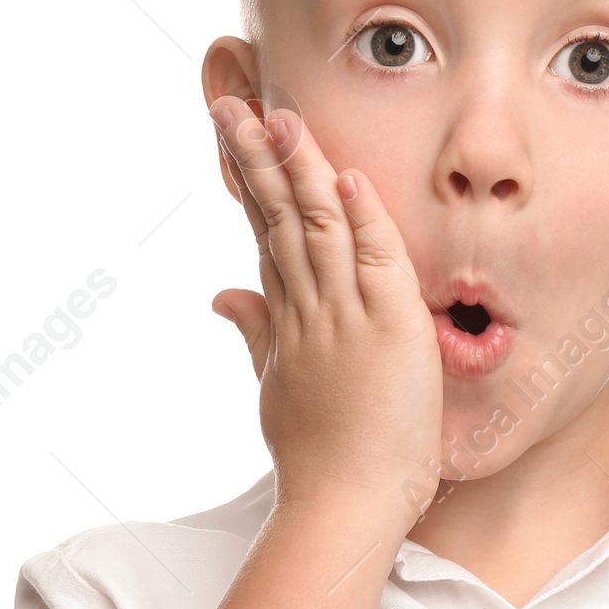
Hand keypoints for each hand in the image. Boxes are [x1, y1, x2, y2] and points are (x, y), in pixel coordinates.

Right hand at [209, 95, 443, 531]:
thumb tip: (222, 294)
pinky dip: (361, 219)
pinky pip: (373, 263)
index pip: (265, 232)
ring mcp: (342, 318)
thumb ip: (255, 333)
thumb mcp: (276, 388)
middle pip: (277, 218)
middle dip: (254, 156)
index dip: (249, 179)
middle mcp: (307, 311)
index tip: (232, 130)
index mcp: (287, 320)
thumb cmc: (320, 458)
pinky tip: (345, 177)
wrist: (341, 507)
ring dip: (298, 170)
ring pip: (315, 228)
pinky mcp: (386, 331)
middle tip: (231, 101)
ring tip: (276, 116)